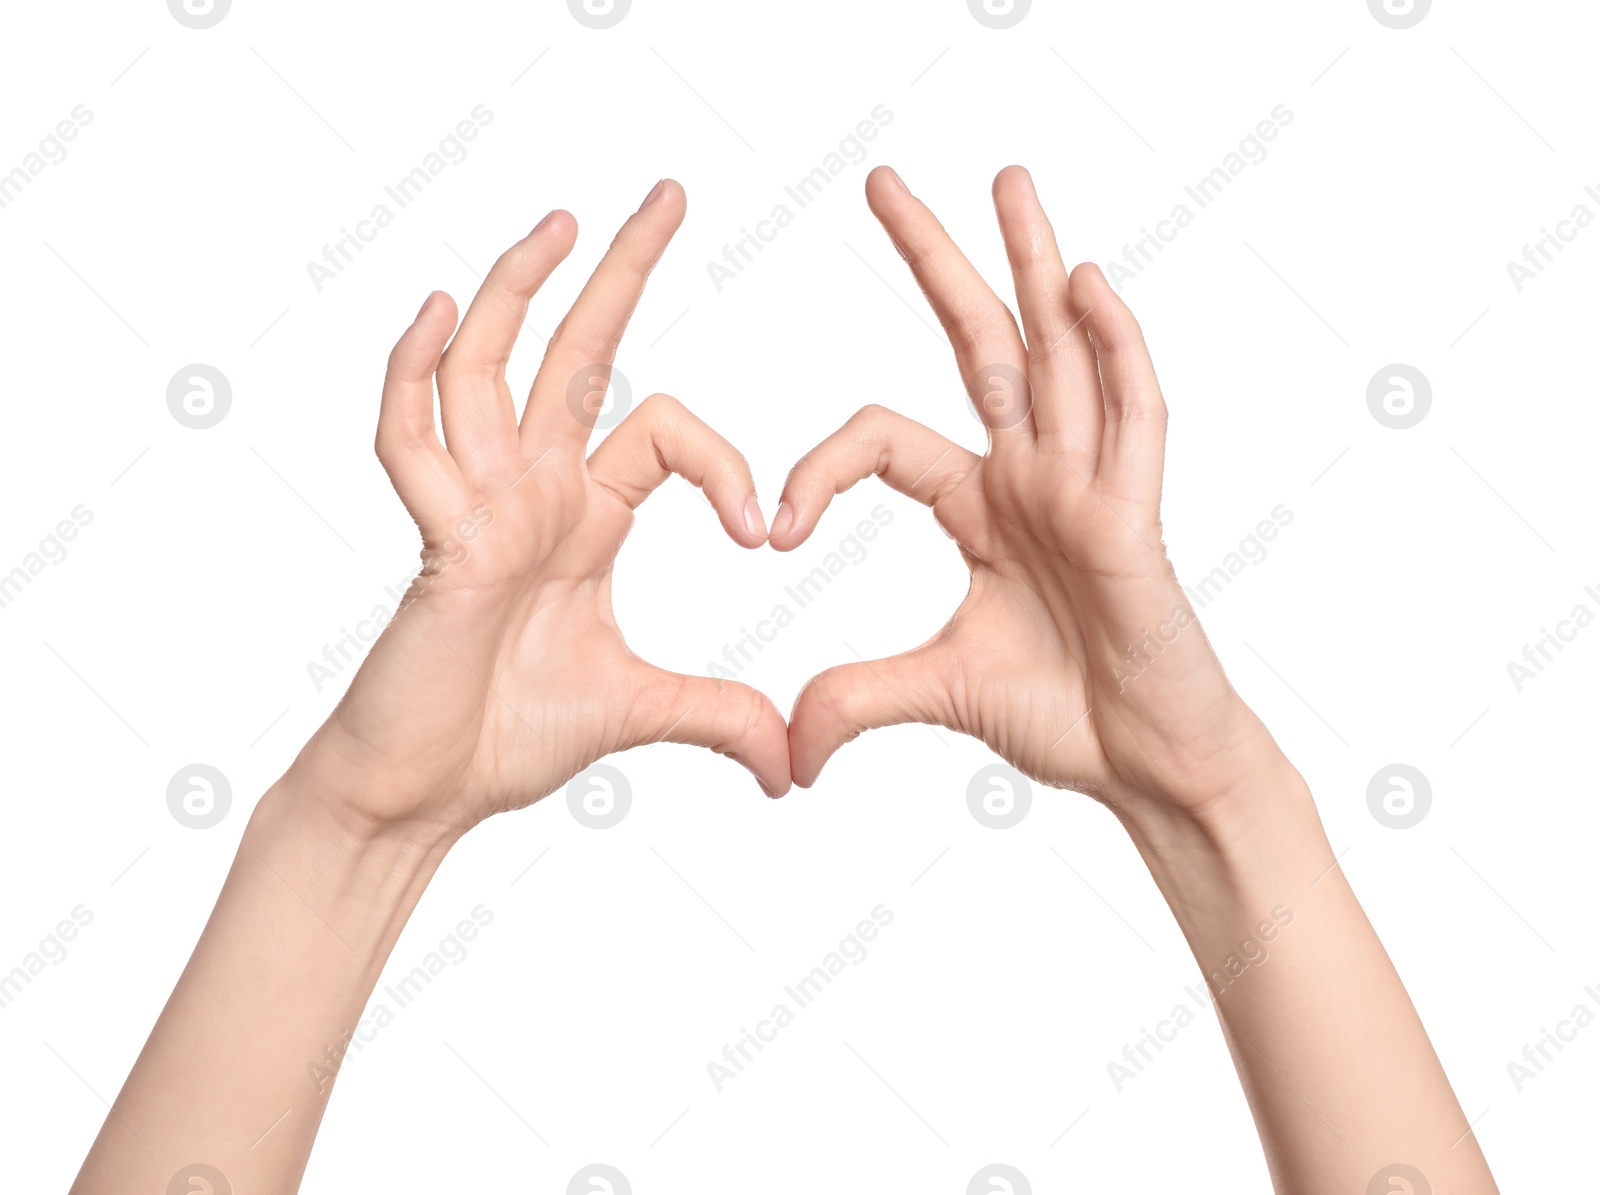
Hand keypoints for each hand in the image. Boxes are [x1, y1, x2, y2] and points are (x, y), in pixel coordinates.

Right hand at [291, 180, 790, 839]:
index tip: (765, 533)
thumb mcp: (639, 711)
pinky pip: (411, 443)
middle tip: (670, 195)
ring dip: (518, 292)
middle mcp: (530, 492)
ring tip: (560, 222)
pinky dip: (414, 375)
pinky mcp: (435, 543)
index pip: (662, 428)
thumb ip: (718, 717)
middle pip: (574, 354)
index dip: (725, 459)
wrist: (427, 793)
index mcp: (583, 516)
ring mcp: (477, 508)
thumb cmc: (509, 737)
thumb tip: (792, 766)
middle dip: (619, 273)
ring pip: (487, 371)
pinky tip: (440, 311)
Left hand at [776, 165, 1280, 814]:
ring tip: (1005, 182)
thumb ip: (857, 697)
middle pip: (980, 343)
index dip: (818, 468)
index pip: (883, 438)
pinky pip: (1132, 418)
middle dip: (933, 260)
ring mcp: (1088, 486)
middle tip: (881, 181)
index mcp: (982, 506)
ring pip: (1059, 351)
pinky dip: (1113, 350)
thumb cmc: (1067, 715)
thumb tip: (784, 746)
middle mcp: (1033, 475)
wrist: (1147, 766)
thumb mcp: (936, 692)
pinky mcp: (1135, 517)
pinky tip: (1085, 282)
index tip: (775, 532)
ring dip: (1032, 263)